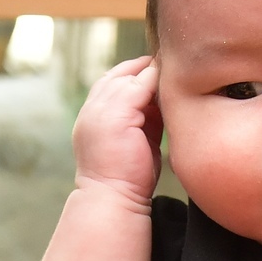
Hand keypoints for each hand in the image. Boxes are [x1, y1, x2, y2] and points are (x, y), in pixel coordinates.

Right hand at [71, 57, 162, 202]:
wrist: (116, 199)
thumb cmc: (129, 178)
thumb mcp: (136, 141)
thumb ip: (143, 119)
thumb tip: (161, 102)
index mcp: (94, 119)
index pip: (110, 85)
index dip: (132, 76)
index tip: (156, 71)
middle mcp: (92, 111)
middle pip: (115, 76)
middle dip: (140, 67)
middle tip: (165, 61)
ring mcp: (100, 112)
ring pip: (126, 78)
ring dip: (148, 71)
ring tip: (169, 67)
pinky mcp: (115, 116)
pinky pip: (136, 87)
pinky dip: (152, 80)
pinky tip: (167, 79)